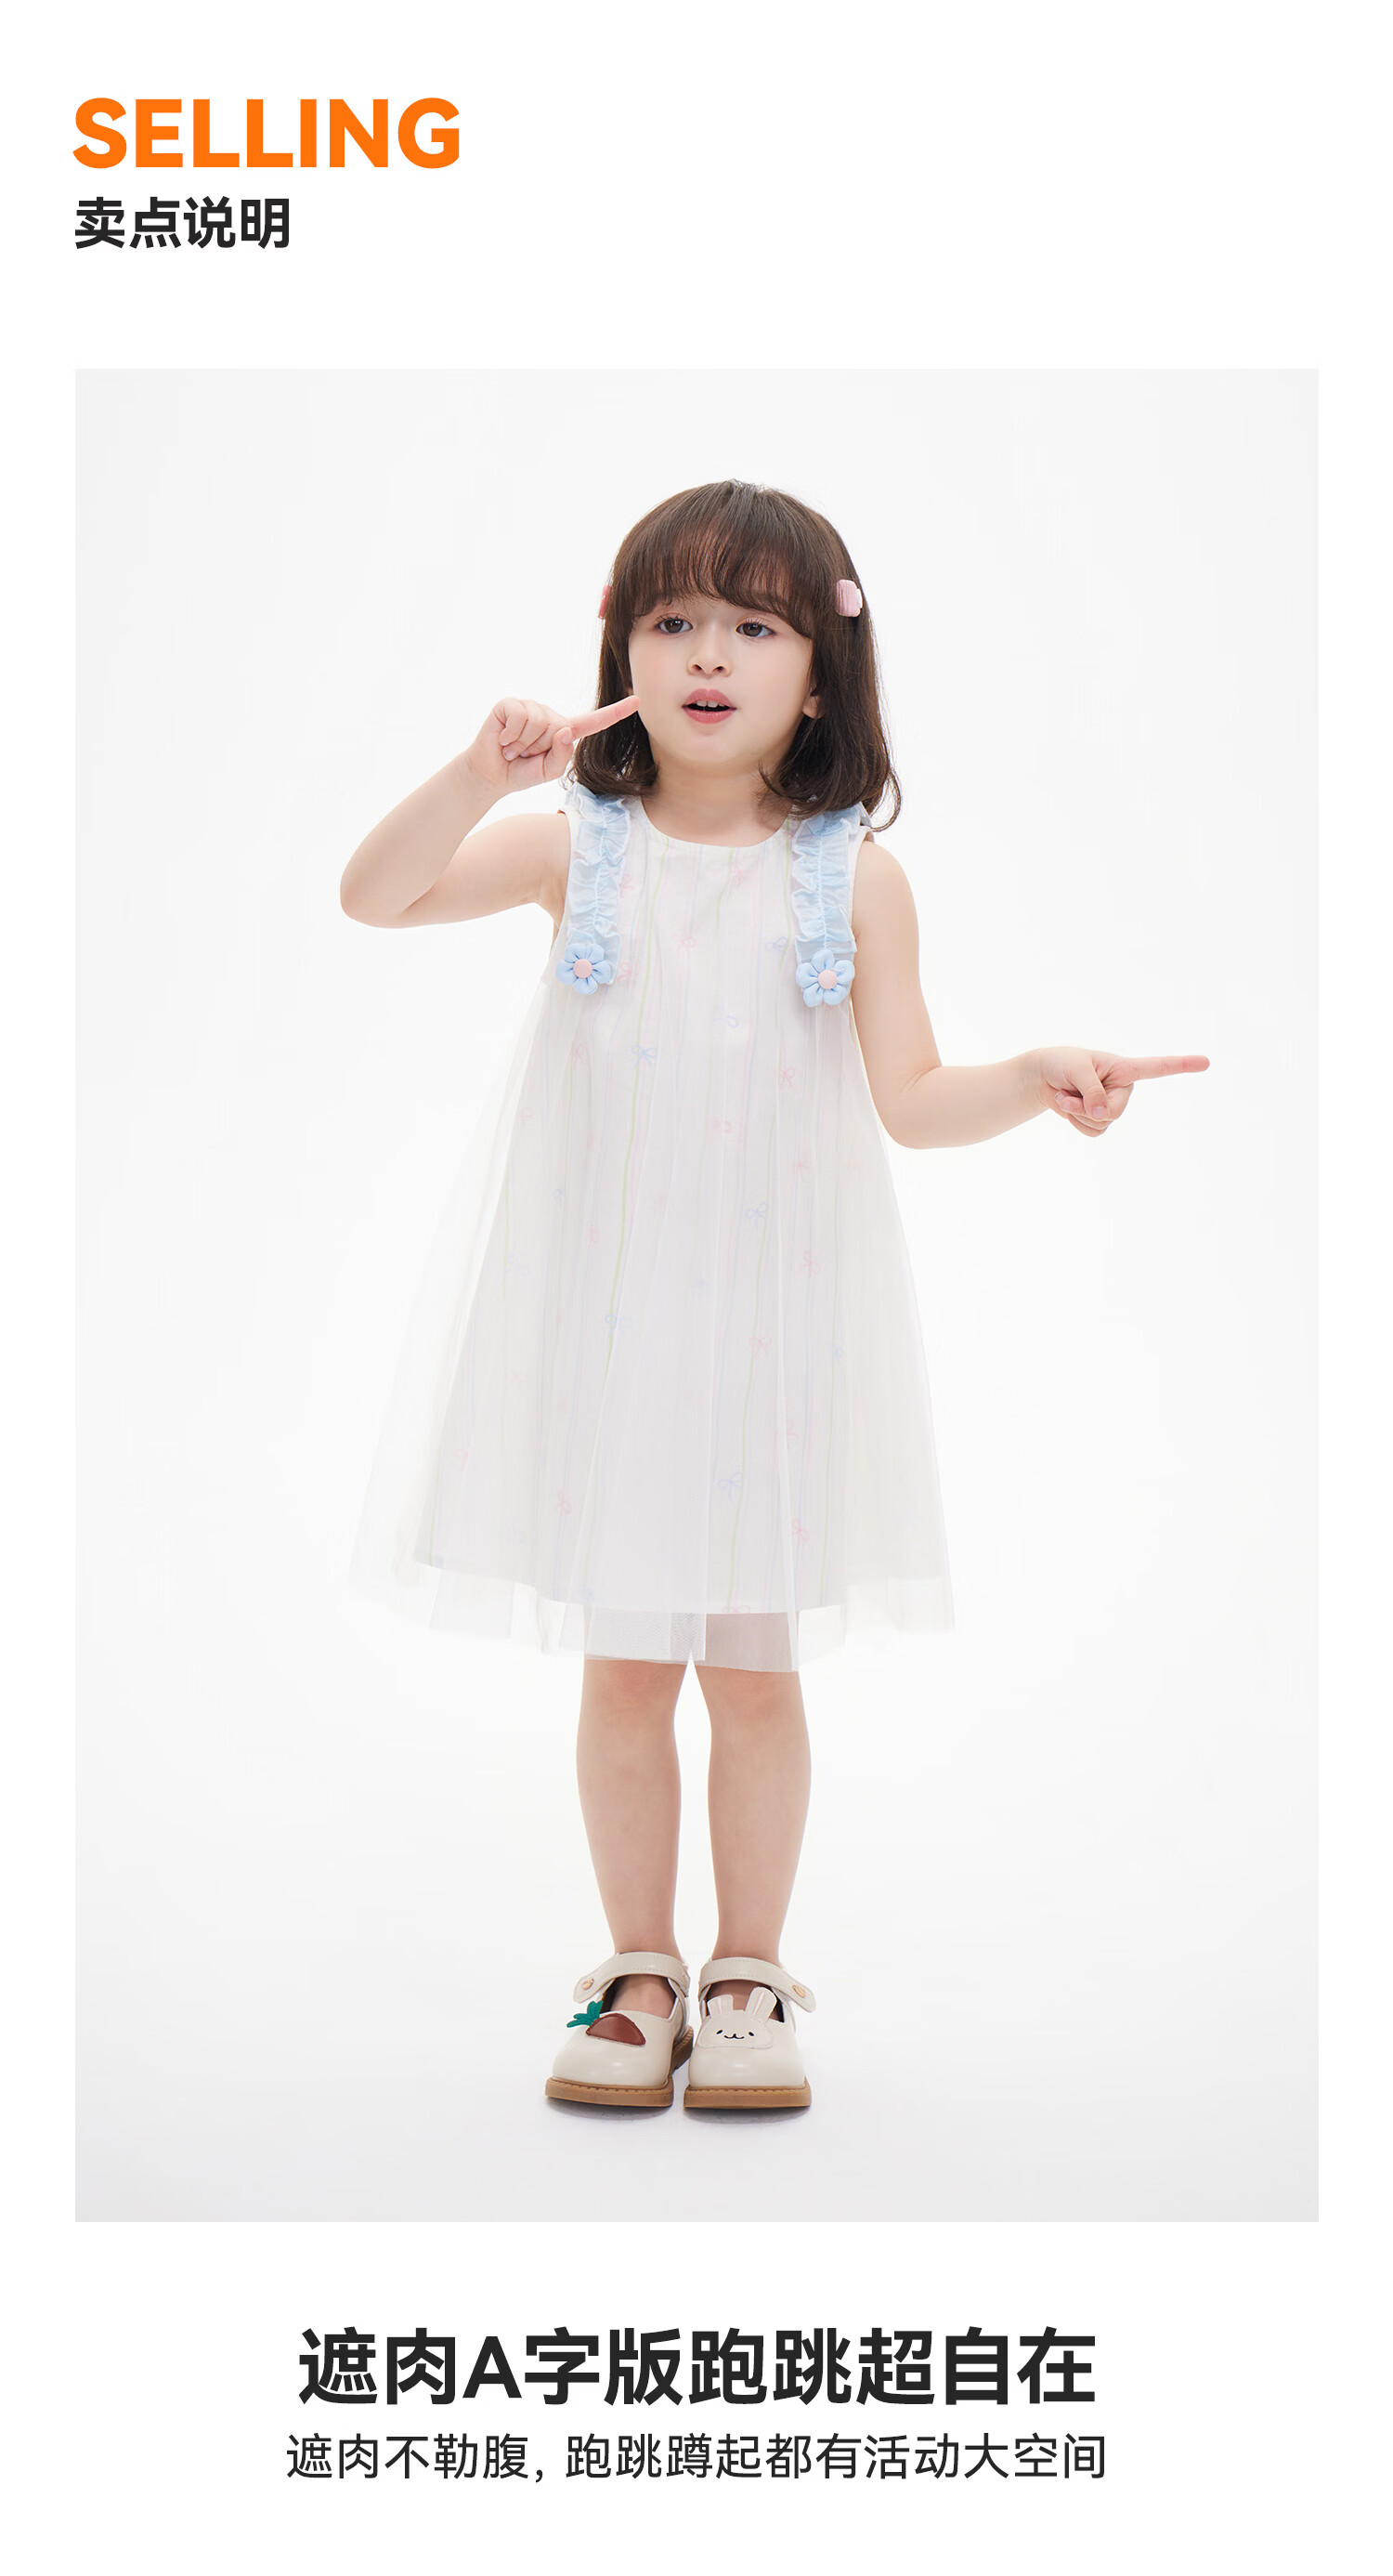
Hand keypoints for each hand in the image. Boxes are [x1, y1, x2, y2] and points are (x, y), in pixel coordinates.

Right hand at [462, 692, 639, 798]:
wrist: (491, 775)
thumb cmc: (522, 773)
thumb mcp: (549, 772)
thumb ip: (562, 756)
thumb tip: (564, 729)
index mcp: (564, 731)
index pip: (593, 721)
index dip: (615, 712)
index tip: (637, 700)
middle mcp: (550, 716)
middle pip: (558, 729)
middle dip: (539, 748)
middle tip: (524, 755)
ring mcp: (530, 706)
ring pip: (539, 722)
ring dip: (523, 743)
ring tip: (513, 748)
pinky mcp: (510, 704)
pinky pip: (520, 716)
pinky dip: (510, 735)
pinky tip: (503, 740)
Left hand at [1030, 1045, 1210, 1135]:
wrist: (1043, 1076)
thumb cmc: (1062, 1063)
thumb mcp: (1076, 1070)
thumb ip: (1091, 1090)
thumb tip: (1102, 1114)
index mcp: (1125, 1068)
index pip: (1158, 1067)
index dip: (1182, 1065)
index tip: (1206, 1062)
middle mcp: (1123, 1088)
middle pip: (1115, 1113)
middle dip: (1087, 1108)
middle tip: (1070, 1094)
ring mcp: (1112, 1105)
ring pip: (1101, 1124)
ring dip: (1077, 1114)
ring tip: (1067, 1095)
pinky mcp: (1099, 1118)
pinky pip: (1092, 1132)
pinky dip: (1075, 1122)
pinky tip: (1068, 1106)